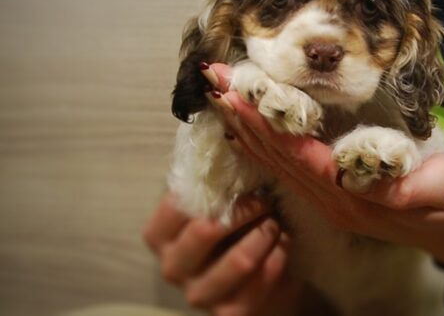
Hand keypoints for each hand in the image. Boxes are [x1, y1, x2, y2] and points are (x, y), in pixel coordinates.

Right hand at [143, 194, 300, 314]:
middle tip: (264, 201)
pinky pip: (265, 275)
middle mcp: (172, 268)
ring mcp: (200, 294)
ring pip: (241, 259)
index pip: (174, 204)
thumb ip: (211, 188)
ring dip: (266, 234)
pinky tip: (282, 245)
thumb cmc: (231, 236)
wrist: (254, 286)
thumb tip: (223, 144)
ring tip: (275, 224)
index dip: (210, 187)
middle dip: (244, 210)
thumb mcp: (215, 210)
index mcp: (161, 237)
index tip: (236, 181)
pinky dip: (280, 254)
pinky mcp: (231, 312)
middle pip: (206, 231)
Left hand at [205, 63, 443, 271]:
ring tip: (222, 97)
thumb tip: (365, 177)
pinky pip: (291, 168)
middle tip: (213, 82)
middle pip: (278, 157)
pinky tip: (250, 128)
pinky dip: (266, 145)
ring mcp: (332, 200)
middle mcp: (333, 200)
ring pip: (279, 163)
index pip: (299, 156)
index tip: (235, 93)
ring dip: (247, 129)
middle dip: (243, 118)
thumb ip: (409, 186)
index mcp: (356, 196)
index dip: (265, 125)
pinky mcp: (336, 194)